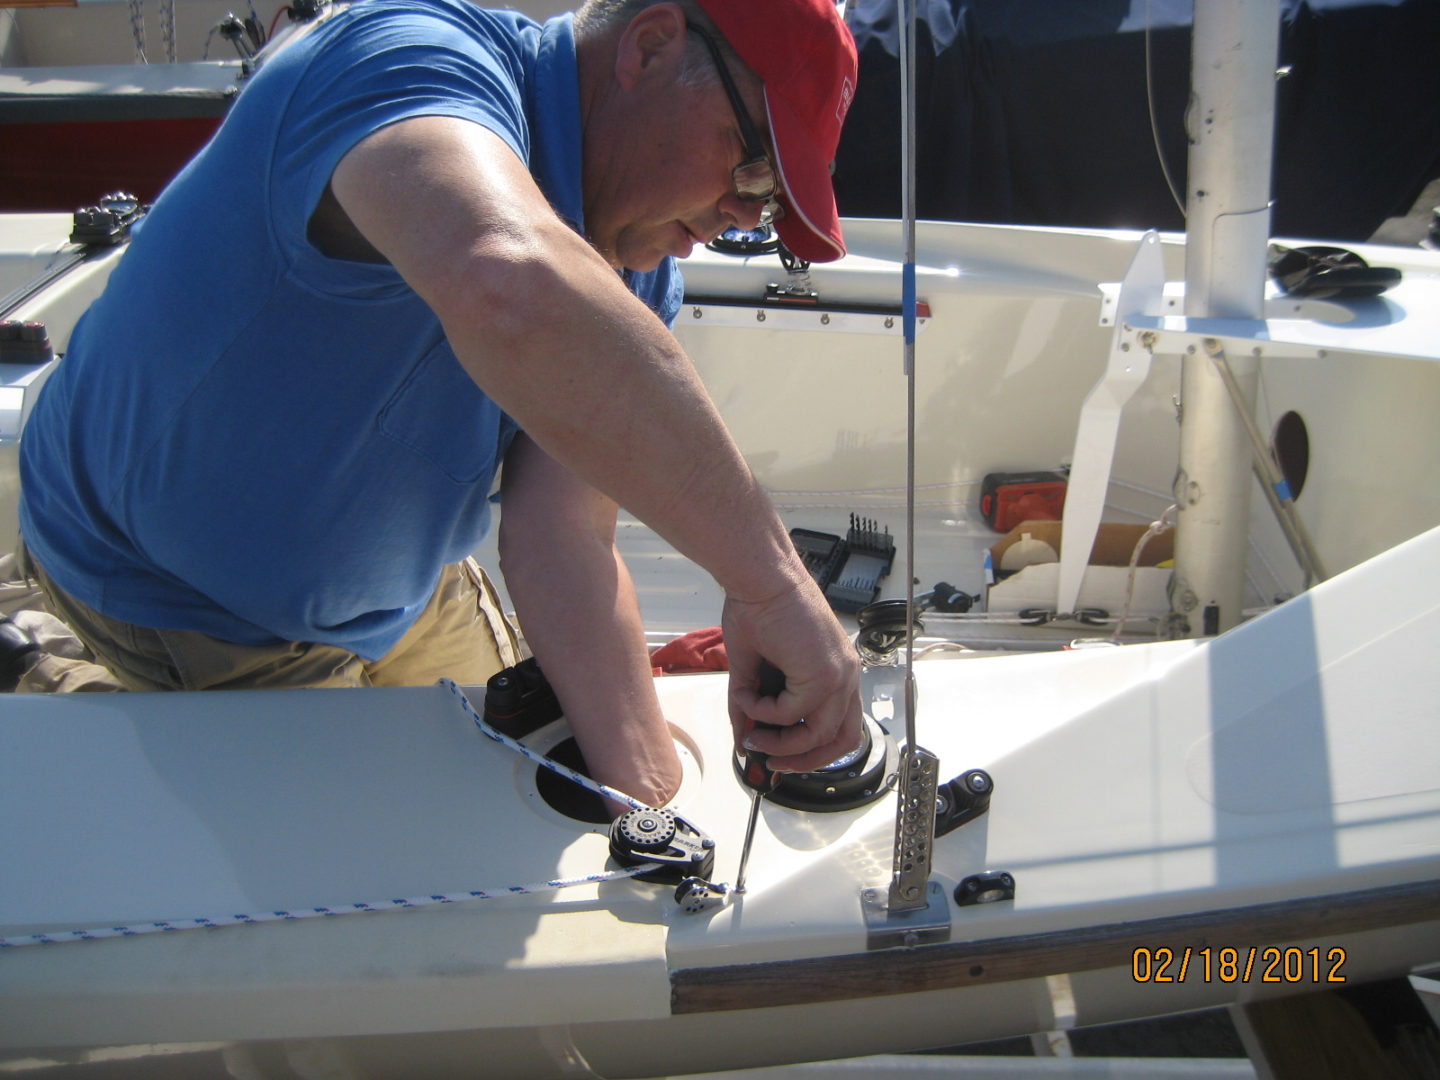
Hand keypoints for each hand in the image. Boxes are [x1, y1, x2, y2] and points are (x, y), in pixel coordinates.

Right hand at [722, 579, 861, 773]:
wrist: (761, 579)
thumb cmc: (759, 608)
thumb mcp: (755, 668)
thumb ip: (751, 707)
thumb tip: (742, 740)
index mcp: (839, 671)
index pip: (844, 727)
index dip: (815, 750)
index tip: (781, 756)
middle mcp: (847, 675)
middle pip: (842, 741)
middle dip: (803, 760)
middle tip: (770, 761)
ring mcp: (840, 675)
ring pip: (818, 734)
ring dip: (779, 740)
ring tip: (751, 729)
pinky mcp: (823, 674)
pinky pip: (791, 713)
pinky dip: (763, 712)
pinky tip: (747, 694)